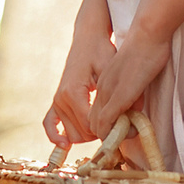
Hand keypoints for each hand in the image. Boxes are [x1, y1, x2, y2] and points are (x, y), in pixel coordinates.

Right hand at [44, 17, 114, 153]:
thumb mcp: (112, 69)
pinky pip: (50, 124)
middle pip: (82, 133)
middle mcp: (61, 99)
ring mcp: (57, 101)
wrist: (88, 39)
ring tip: (107, 124)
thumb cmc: (101, 51)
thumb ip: (119, 92)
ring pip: (72, 134)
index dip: (109, 130)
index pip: (90, 126)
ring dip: (89, 134)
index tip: (124, 128)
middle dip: (101, 133)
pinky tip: (65, 145)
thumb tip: (132, 114)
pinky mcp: (56, 101)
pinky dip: (56, 136)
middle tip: (119, 126)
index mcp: (74, 93)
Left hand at [87, 16, 169, 154]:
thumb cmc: (147, 50)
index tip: (125, 127)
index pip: (96, 114)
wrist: (148, 34)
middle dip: (108, 134)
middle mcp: (102, 89)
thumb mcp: (135, 75)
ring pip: (98, 126)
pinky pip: (107, 122)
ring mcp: (108, 92)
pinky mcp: (119, 95)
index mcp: (105, 83)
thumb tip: (134, 108)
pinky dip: (115, 132)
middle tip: (128, 132)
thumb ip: (132, 91)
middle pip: (93, 123)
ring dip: (114, 135)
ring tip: (133, 130)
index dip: (107, 127)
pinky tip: (132, 129)